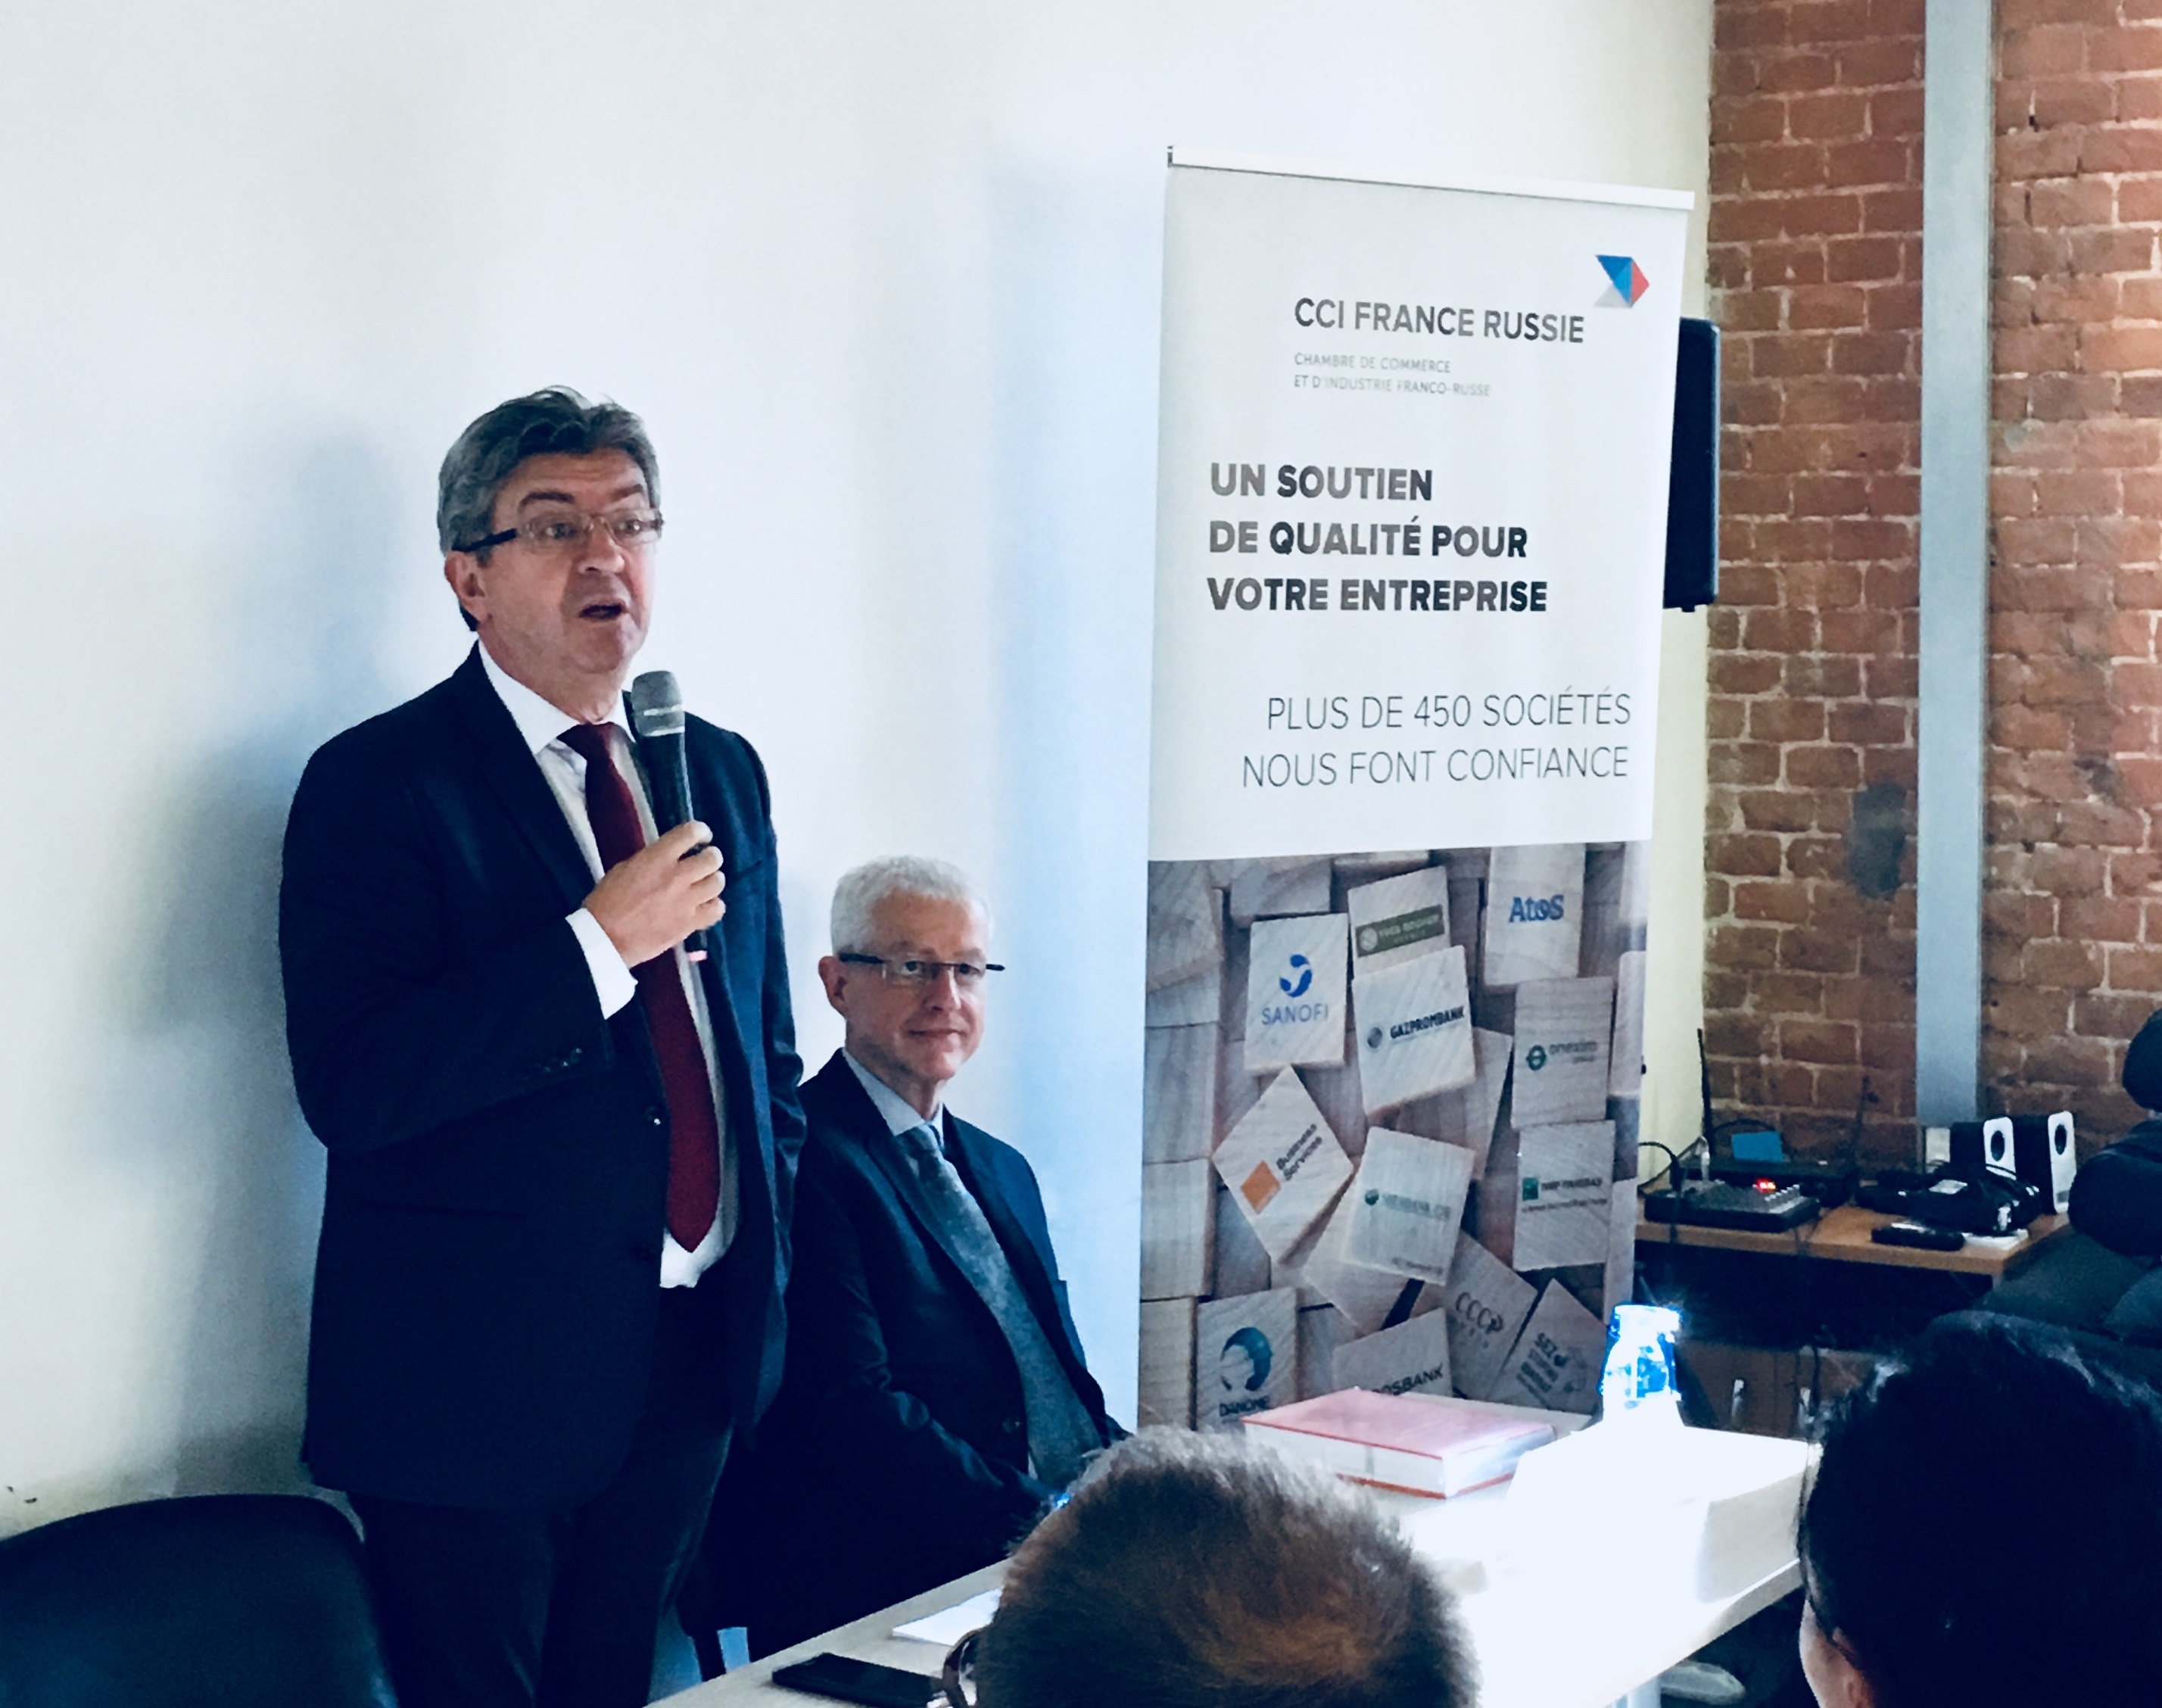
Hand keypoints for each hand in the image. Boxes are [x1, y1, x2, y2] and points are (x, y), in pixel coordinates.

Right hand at [584, 820, 724, 967]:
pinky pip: (717, 909)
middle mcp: (677, 876)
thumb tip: (670, 856)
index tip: (701, 837)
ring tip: (704, 885)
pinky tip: (704, 906)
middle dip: (710, 857)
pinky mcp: (689, 923)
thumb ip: (652, 859)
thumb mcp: (625, 868)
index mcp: (657, 858)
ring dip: (712, 881)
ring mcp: (686, 901)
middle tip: (704, 863)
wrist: (605, 937)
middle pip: (712, 858)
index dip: (701, 832)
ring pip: (718, 883)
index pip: (691, 833)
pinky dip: (714, 906)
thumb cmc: (608, 901)